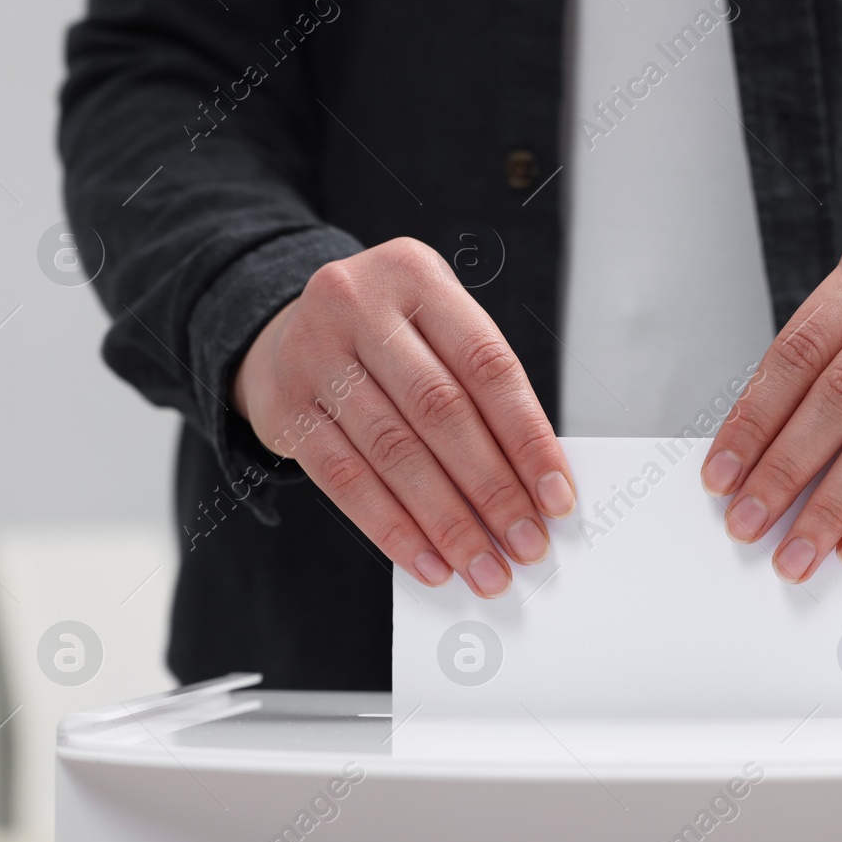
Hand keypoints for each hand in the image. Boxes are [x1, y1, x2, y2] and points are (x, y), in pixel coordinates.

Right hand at [233, 238, 575, 597]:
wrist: (292, 326)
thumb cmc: (392, 336)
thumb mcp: (438, 330)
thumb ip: (483, 392)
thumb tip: (536, 485)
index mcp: (415, 275)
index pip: (487, 365)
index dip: (528, 438)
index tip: (557, 496)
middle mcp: (357, 305)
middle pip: (440, 412)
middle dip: (492, 489)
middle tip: (525, 544)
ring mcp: (312, 354)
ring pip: (393, 453)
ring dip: (447, 522)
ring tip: (484, 566)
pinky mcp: (285, 407)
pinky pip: (345, 481)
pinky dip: (394, 530)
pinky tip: (429, 562)